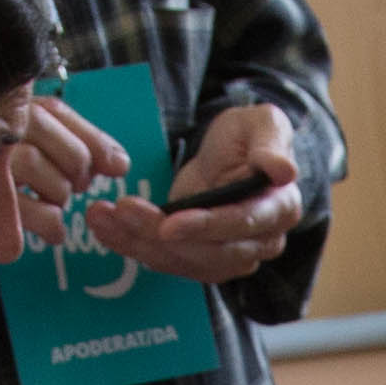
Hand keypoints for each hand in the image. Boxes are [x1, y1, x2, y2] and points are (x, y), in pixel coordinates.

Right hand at [7, 89, 131, 229]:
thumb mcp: (21, 135)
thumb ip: (73, 139)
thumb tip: (121, 165)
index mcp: (4, 106)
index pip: (61, 116)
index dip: (94, 144)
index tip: (114, 166)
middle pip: (71, 160)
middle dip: (77, 179)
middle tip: (69, 187)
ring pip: (57, 192)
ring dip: (60, 205)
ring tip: (46, 205)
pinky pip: (40, 222)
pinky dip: (48, 228)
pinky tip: (44, 229)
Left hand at [93, 101, 303, 284]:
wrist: (231, 153)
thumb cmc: (249, 135)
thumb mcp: (263, 123)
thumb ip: (272, 143)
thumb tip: (284, 171)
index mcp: (280, 208)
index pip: (243, 223)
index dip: (206, 226)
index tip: (170, 224)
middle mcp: (260, 241)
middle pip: (208, 251)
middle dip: (159, 234)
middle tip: (121, 209)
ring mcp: (231, 255)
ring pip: (183, 261)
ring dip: (138, 242)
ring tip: (101, 216)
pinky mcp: (201, 259)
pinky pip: (167, 260)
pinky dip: (132, 246)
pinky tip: (105, 227)